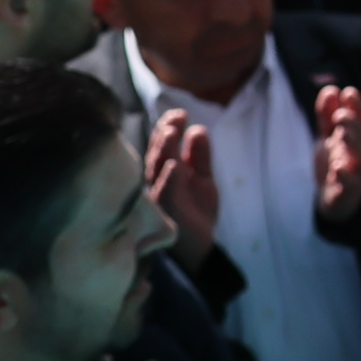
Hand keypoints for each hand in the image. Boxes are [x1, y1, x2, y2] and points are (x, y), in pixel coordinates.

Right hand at [145, 109, 218, 267]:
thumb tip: (198, 129)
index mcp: (165, 174)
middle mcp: (157, 184)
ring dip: (163, 151)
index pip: (163, 147)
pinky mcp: (164, 215)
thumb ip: (200, 157)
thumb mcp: (203, 180)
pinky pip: (165, 195)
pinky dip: (168, 180)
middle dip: (165, 135)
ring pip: (156, 171)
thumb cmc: (196, 212)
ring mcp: (159, 198)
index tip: (180, 113)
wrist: (199, 247)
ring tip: (172, 132)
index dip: (168, 129)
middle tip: (175, 119)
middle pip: (157, 155)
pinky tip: (174, 166)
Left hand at [314, 85, 360, 225]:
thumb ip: (327, 115)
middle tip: (340, 114)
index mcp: (354, 138)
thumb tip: (331, 89)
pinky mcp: (346, 192)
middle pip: (360, 135)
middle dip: (352, 123)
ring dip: (352, 142)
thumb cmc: (335, 164)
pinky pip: (349, 184)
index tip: (348, 92)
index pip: (359, 119)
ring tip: (341, 131)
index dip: (356, 106)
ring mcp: (354, 172)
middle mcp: (357, 153)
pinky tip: (339, 168)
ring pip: (357, 156)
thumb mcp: (329, 137)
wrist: (337, 201)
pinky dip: (345, 177)